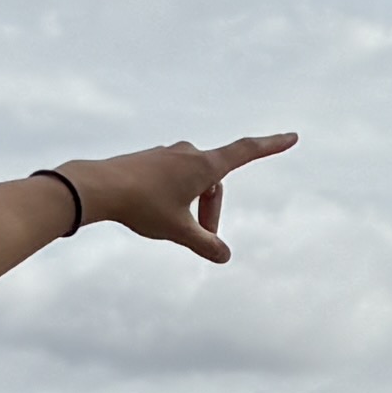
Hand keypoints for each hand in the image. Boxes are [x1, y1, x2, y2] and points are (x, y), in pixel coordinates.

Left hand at [75, 131, 296, 263]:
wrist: (99, 187)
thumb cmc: (142, 206)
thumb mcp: (179, 230)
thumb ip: (205, 243)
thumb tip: (225, 256)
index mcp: (204, 165)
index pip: (246, 152)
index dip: (271, 146)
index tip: (292, 136)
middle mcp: (189, 153)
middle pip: (214, 184)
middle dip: (210, 212)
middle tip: (199, 238)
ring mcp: (168, 155)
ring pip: (193, 182)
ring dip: (191, 205)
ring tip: (171, 226)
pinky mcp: (150, 160)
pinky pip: (172, 180)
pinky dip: (173, 198)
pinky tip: (151, 211)